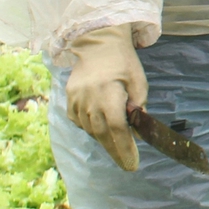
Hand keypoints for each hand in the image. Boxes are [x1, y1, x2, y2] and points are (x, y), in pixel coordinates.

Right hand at [65, 24, 147, 171]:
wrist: (98, 44)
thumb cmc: (123, 62)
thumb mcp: (139, 82)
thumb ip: (138, 107)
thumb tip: (137, 131)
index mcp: (108, 94)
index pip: (116, 128)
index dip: (125, 148)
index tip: (133, 164)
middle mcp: (88, 100)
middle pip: (102, 134)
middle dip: (116, 152)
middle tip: (127, 165)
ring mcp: (75, 101)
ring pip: (90, 130)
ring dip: (105, 141)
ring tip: (118, 147)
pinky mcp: (69, 100)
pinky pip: (80, 122)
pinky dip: (92, 129)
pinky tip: (102, 128)